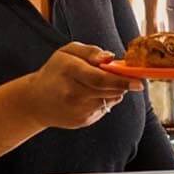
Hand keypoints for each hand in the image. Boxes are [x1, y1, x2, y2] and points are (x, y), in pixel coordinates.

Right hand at [20, 43, 143, 129]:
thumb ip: (90, 51)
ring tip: (99, 84)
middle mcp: (73, 93)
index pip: (100, 78)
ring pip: (109, 99)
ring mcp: (77, 109)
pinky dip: (104, 101)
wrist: (35, 102)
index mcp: (69, 71)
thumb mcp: (66, 52)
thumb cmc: (54, 72)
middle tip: (130, 79)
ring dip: (113, 91)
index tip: (138, 81)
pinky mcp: (82, 121)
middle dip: (122, 84)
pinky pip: (103, 109)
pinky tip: (90, 96)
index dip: (122, 80)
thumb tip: (110, 57)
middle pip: (109, 89)